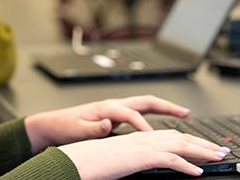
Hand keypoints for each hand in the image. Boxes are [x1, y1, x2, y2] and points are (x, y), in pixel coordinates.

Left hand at [25, 95, 190, 152]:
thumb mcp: (77, 130)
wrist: (53, 124)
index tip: (154, 138)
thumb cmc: (65, 127)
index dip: (144, 126)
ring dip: (166, 108)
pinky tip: (165, 123)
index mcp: (107, 107)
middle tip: (185, 113)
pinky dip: (156, 115)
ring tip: (184, 114)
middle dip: (167, 107)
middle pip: (147, 101)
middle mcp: (114, 105)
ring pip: (147, 105)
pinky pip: (142, 112)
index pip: (132, 114)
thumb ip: (93, 128)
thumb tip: (107, 124)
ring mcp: (117, 108)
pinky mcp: (117, 115)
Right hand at [58, 129, 229, 178]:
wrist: (78, 159)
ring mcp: (144, 144)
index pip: (172, 135)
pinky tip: (197, 172)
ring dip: (202, 150)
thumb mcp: (122, 158)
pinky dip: (186, 165)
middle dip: (203, 142)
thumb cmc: (96, 162)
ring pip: (180, 144)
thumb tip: (150, 161)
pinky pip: (169, 160)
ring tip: (218, 157)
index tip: (206, 146)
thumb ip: (138, 157)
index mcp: (140, 137)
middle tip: (221, 150)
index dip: (191, 139)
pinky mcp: (141, 155)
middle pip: (180, 136)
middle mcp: (144, 137)